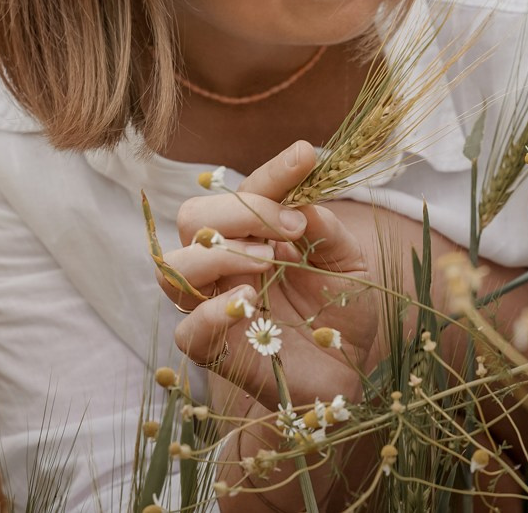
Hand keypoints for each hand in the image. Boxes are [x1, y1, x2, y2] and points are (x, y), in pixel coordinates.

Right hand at [164, 141, 379, 408]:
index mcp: (254, 235)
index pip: (244, 191)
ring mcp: (215, 307)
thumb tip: (304, 204)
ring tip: (270, 261)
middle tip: (291, 227)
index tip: (306, 156)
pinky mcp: (216, 352)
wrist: (351, 372)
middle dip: (239, 210)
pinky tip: (249, 302)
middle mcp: (226, 265)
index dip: (272, 172)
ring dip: (220, 254)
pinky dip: (210, 312)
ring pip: (175, 266)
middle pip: (193, 217)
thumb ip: (327, 231)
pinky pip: (186, 330)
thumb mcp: (348, 263)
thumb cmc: (342, 312)